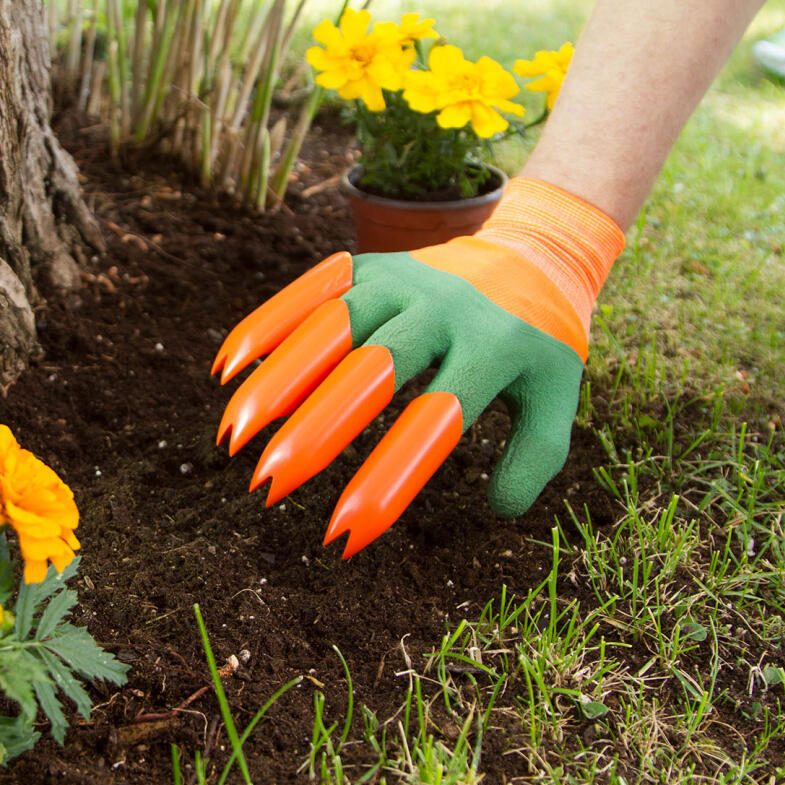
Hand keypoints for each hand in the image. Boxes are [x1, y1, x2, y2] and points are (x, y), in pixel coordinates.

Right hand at [211, 178, 623, 557]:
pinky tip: (228, 368)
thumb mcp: (557, 396)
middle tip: (268, 484)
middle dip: (316, 430)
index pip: (435, 421)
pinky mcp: (368, 265)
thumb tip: (498, 510)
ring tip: (232, 437)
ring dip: (278, 382)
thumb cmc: (536, 342)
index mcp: (491, 345)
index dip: (388, 478)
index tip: (346, 533)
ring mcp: (399, 280)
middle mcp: (440, 307)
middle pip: (373, 369)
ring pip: (331, 328)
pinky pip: (310, 294)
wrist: (532, 251)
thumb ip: (537, 455)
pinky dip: (268, 327)